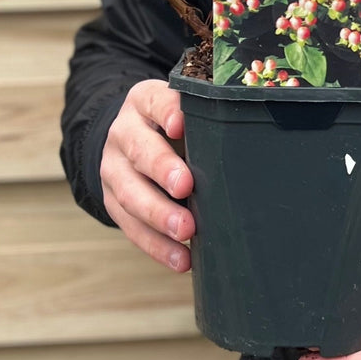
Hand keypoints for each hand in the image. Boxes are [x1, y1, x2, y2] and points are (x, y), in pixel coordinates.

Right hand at [100, 78, 194, 271]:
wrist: (130, 139)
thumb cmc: (173, 124)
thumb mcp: (183, 109)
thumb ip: (203, 118)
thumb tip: (248, 139)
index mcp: (143, 101)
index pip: (154, 101)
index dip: (167, 111)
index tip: (181, 124)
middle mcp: (123, 132)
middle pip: (139, 150)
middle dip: (162, 169)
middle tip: (186, 186)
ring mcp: (114, 169)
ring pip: (130, 193)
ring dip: (159, 215)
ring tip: (186, 231)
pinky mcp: (112, 202)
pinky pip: (130, 227)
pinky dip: (156, 245)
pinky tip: (181, 259)